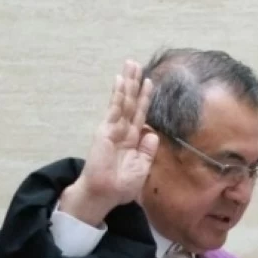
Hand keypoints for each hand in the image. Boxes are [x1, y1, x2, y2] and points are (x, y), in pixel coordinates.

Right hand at [60, 60, 158, 224]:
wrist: (104, 194)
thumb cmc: (121, 186)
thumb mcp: (141, 167)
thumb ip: (147, 151)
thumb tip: (153, 133)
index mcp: (132, 140)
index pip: (140, 114)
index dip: (145, 99)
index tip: (149, 82)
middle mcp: (122, 130)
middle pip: (131, 103)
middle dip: (134, 83)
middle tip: (135, 64)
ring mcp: (113, 128)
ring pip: (124, 102)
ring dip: (128, 83)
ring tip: (131, 65)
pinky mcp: (105, 130)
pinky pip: (115, 109)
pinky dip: (118, 94)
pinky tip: (120, 81)